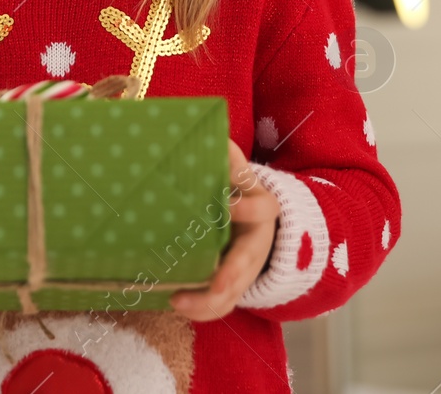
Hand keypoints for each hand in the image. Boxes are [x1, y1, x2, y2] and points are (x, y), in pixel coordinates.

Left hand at [171, 140, 279, 321]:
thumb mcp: (234, 170)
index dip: (249, 208)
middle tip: (214, 283)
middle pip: (249, 263)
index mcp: (260, 207)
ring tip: (178, 301)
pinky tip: (176, 303)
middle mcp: (257, 241)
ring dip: (209, 301)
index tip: (228, 206)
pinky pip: (221, 304)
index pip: (263, 208)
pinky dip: (201, 309)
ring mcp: (246, 268)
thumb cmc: (233, 188)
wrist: (250, 217)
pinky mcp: (232, 286)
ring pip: (234, 291)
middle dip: (231, 276)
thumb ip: (225, 156)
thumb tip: (204, 131)